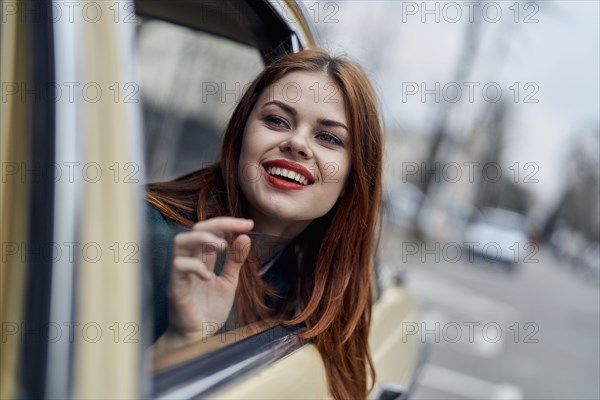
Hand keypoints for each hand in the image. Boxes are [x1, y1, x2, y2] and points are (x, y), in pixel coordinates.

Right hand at [162, 217, 252, 348]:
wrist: (198, 336)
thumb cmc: (209, 309)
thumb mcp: (229, 282)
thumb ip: (235, 261)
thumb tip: (245, 237)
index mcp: (202, 258)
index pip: (211, 231)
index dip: (228, 224)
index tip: (249, 224)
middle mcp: (190, 261)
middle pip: (195, 229)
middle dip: (218, 224)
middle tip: (240, 227)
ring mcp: (181, 273)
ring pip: (181, 241)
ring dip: (203, 238)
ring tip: (222, 246)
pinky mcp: (175, 287)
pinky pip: (178, 267)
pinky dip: (195, 266)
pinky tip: (209, 276)